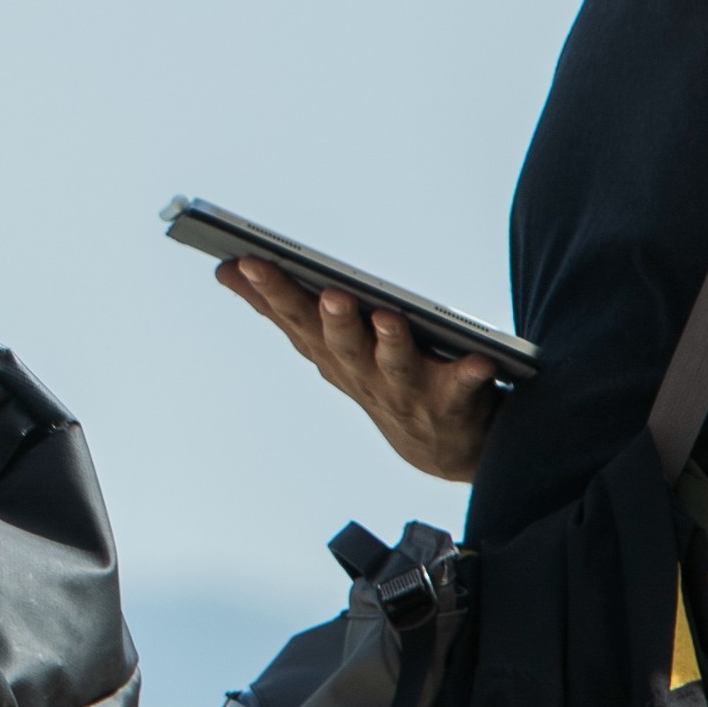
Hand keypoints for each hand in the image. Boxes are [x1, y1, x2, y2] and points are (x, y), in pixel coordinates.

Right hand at [217, 261, 502, 481]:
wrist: (439, 446)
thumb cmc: (380, 379)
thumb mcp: (325, 345)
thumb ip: (281, 308)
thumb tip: (226, 269)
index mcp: (331, 354)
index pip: (294, 319)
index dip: (270, 292)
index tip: (246, 260)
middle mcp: (363, 374)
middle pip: (343, 345)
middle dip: (334, 320)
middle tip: (331, 294)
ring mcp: (405, 391)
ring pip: (395, 365)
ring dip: (391, 344)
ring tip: (390, 319)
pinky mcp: (451, 402)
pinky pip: (462, 386)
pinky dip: (470, 375)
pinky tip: (481, 359)